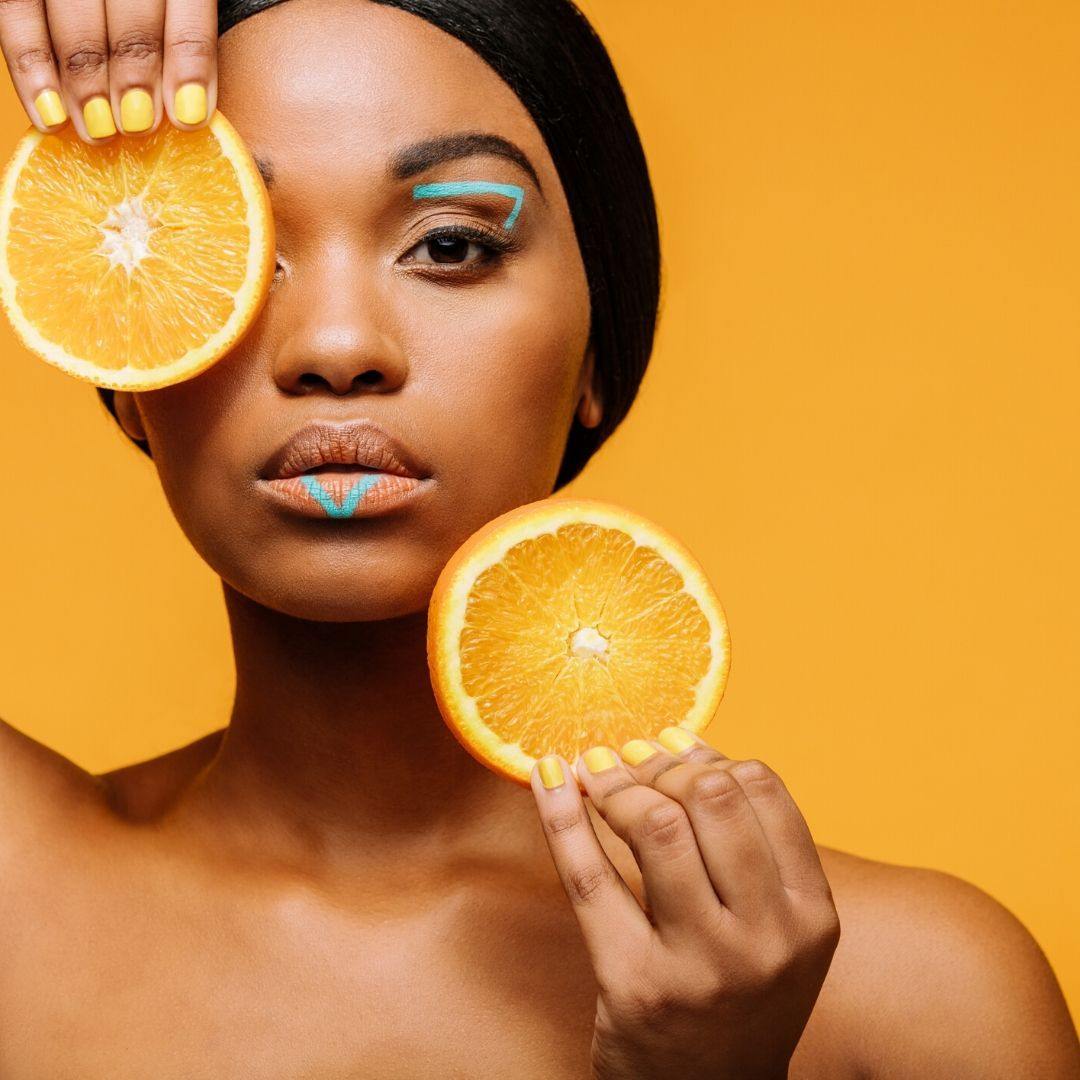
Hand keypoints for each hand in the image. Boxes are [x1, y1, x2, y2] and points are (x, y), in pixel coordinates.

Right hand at [0, 0, 216, 141]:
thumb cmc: (146, 12)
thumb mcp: (168, 9)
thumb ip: (175, 41)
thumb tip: (187, 114)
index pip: (187, 3)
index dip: (188, 61)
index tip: (188, 116)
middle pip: (131, 15)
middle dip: (134, 76)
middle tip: (137, 127)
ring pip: (74, 18)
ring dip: (86, 83)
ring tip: (98, 131)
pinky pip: (15, 12)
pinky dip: (31, 69)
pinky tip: (51, 117)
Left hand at [530, 729, 840, 1079]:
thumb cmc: (739, 994)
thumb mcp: (774, 928)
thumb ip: (747, 843)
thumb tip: (680, 741)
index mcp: (809, 914)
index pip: (762, 789)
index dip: (709, 754)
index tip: (673, 749)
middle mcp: (765, 939)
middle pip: (708, 798)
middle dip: (658, 764)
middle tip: (629, 762)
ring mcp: (700, 965)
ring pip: (654, 826)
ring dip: (615, 783)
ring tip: (597, 774)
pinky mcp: (633, 985)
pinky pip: (589, 877)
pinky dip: (561, 815)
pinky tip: (547, 777)